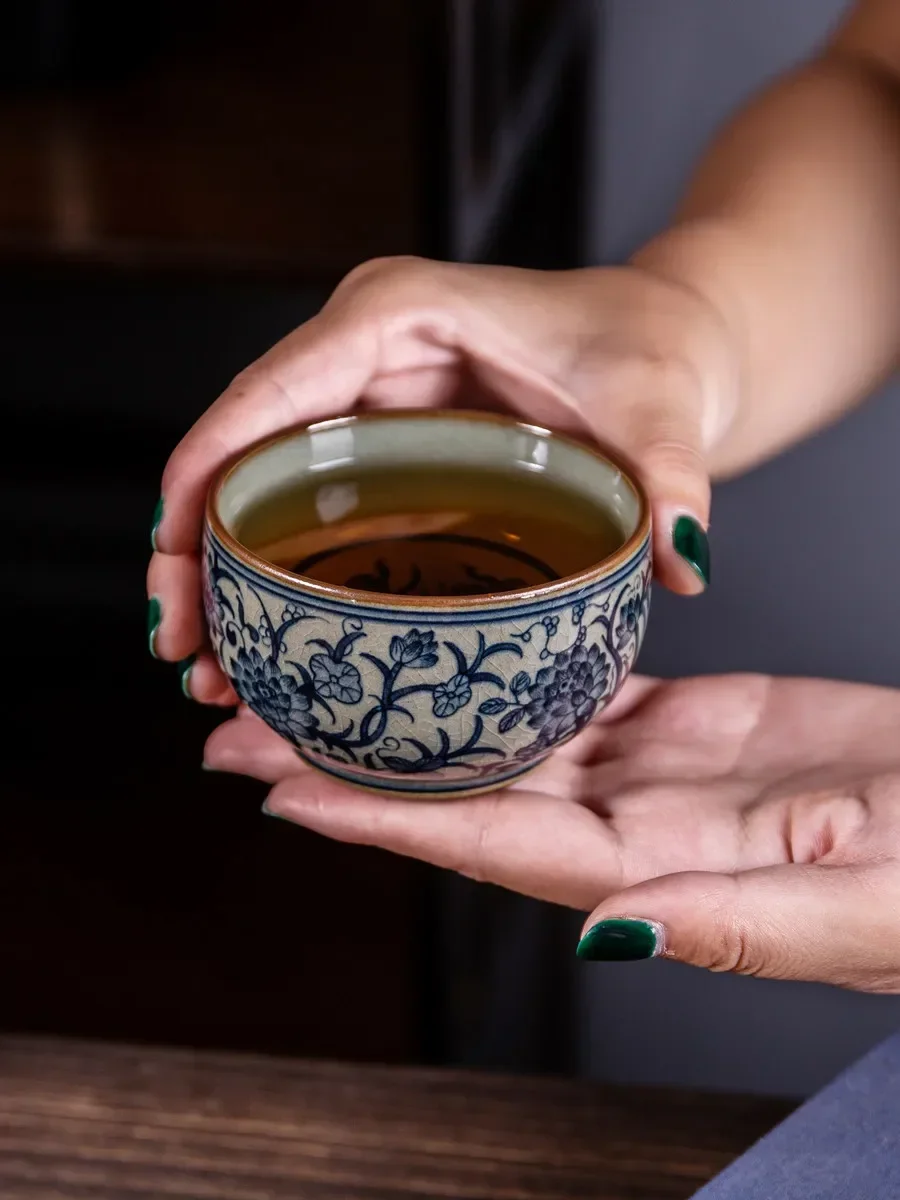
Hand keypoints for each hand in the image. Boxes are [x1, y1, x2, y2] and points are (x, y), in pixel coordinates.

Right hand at [147, 256, 736, 701]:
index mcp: (397, 313)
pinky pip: (306, 507)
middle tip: (180, 649)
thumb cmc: (651, 350)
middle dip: (196, 545)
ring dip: (223, 572)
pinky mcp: (384, 447)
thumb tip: (682, 564)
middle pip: (244, 446)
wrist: (666, 348)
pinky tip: (265, 639)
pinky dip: (274, 571)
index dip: (206, 466)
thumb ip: (672, 476)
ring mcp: (368, 403)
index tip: (172, 554)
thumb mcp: (661, 406)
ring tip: (207, 670)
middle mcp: (363, 353)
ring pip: (262, 485)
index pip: (274, 387)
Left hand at [204, 673, 899, 992]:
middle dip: (354, 763)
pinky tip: (456, 638)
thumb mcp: (851, 905)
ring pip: (504, 738)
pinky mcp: (687, 725)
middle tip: (245, 726)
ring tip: (319, 677)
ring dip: (411, 712)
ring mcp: (652, 774)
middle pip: (465, 791)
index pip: (489, 843)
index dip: (383, 819)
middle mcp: (629, 828)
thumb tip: (607, 935)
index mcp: (652, 873)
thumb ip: (732, 926)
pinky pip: (574, 692)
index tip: (284, 787)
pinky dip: (508, 665)